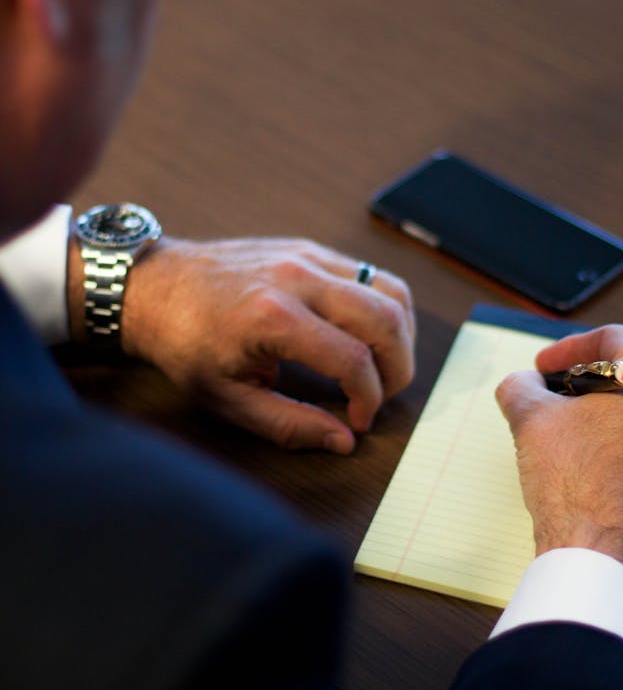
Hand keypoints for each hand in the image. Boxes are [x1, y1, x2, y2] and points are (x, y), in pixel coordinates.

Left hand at [72, 235, 414, 452]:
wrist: (154, 287)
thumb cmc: (183, 342)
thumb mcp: (227, 398)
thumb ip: (289, 423)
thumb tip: (343, 440)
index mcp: (273, 318)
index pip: (354, 360)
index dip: (368, 400)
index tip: (358, 421)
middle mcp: (298, 279)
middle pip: (385, 320)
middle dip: (398, 368)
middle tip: (382, 396)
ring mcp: (308, 257)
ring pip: (389, 289)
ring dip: (400, 334)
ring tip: (384, 367)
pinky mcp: (310, 249)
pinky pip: (370, 274)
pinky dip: (382, 307)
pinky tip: (366, 336)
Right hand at [495, 325, 622, 588]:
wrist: (598, 552)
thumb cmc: (573, 481)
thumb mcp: (529, 418)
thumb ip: (520, 386)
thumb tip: (521, 384)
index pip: (614, 338)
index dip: (569, 346)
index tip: (542, 366)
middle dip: (588, 373)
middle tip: (554, 387)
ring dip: (602, 405)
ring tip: (562, 422)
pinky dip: (615, 436)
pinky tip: (581, 455)